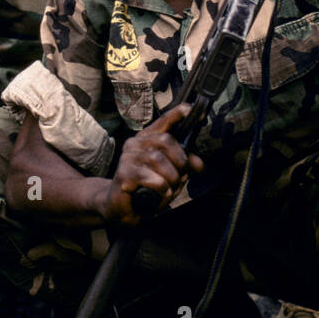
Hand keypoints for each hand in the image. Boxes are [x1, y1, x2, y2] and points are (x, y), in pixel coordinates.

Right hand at [98, 103, 202, 226]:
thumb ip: (183, 166)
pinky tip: (162, 193)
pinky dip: (162, 187)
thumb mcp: (170, 176)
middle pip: (165, 140)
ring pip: (158, 159)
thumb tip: (198, 163)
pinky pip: (151, 177)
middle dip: (180, 160)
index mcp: (147, 139)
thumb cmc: (146, 188)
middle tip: (182, 176)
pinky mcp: (124, 174)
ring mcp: (128, 158)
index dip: (178, 114)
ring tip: (170, 189)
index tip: (191, 110)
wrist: (120, 207)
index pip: (163, 121)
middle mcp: (135, 143)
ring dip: (171, 177)